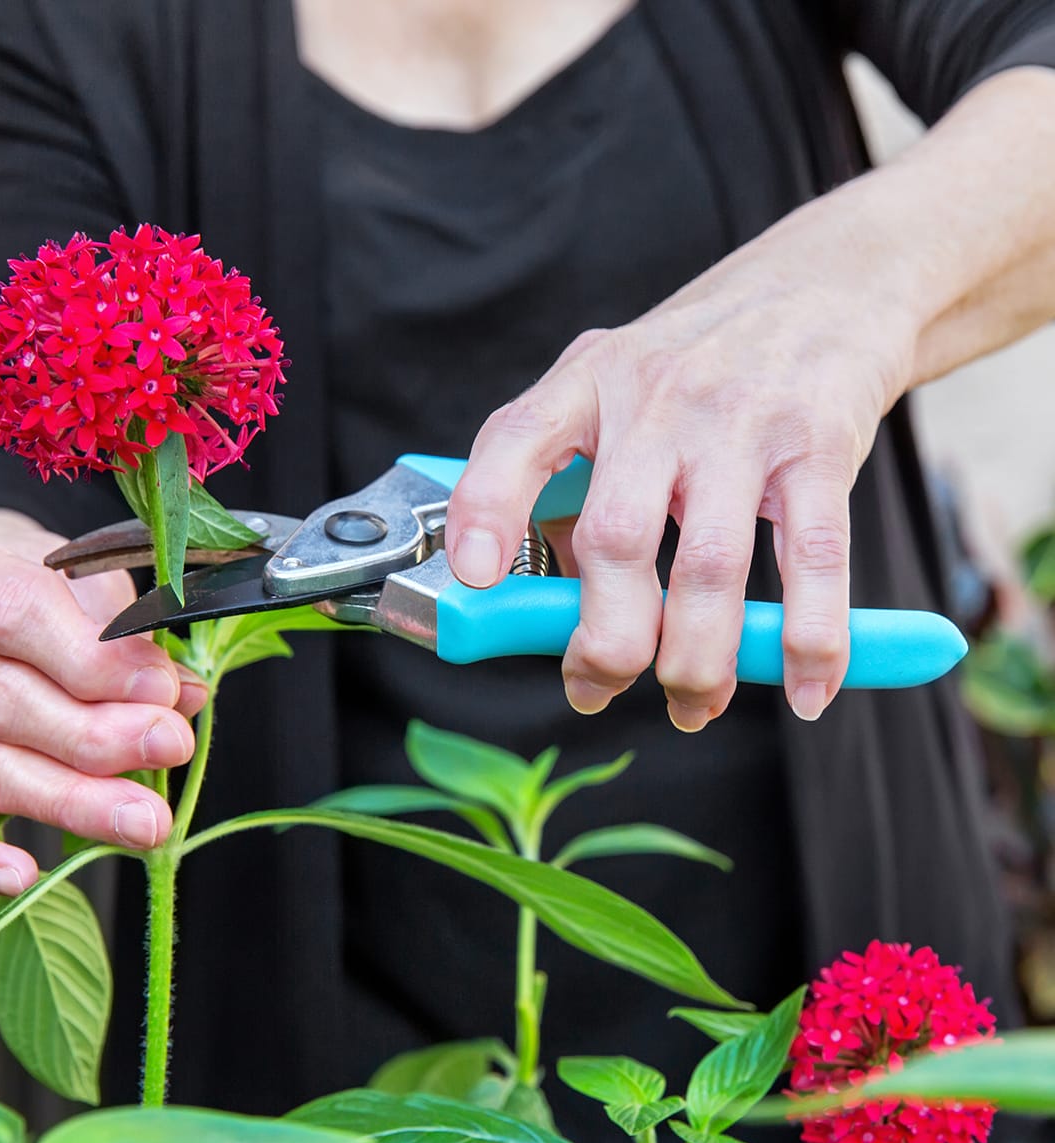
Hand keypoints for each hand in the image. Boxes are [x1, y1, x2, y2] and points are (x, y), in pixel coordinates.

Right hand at [0, 510, 205, 893]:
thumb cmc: (23, 584)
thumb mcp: (72, 582)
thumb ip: (122, 631)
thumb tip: (181, 691)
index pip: (20, 614)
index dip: (95, 661)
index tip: (162, 690)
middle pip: (6, 701)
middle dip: (97, 736)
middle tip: (171, 748)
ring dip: (69, 801)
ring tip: (143, 822)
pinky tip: (23, 873)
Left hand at [446, 192, 920, 729]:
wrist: (823, 283)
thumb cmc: (700, 356)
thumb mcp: (615, 382)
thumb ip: (572, 469)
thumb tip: (546, 594)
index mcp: (590, 381)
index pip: (517, 439)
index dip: (486, 511)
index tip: (474, 579)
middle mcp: (658, 399)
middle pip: (617, 537)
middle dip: (607, 640)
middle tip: (598, 688)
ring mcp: (741, 423)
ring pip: (710, 565)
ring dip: (698, 659)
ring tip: (693, 705)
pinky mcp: (819, 446)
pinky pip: (812, 559)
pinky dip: (809, 637)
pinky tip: (805, 687)